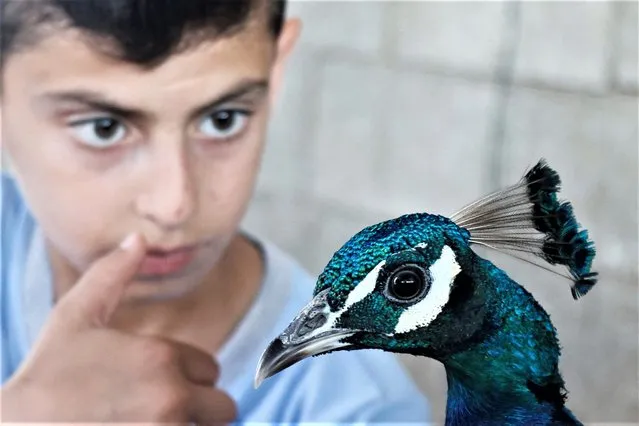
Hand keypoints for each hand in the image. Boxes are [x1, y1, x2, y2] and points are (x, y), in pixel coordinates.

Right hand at [1, 233, 236, 422]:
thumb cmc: (46, 374)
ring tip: (154, 424)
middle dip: (201, 410)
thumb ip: (112, 274)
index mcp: (162, 358)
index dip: (190, 378)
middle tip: (165, 412)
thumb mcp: (75, 316)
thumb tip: (138, 239)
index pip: (211, 370)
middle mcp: (171, 398)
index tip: (159, 384)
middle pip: (222, 409)